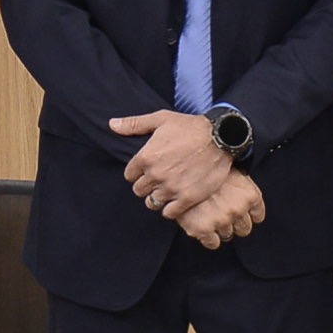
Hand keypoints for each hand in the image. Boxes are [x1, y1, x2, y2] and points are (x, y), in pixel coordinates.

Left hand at [109, 109, 233, 217]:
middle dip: (147, 185)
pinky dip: (170, 209)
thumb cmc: (190, 127)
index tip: (149, 169)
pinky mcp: (187, 198)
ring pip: (152, 203)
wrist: (221, 137)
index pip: (130, 175)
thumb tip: (112, 124)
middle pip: (140, 190)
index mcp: (145, 157)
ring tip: (168, 190)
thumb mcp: (160, 119)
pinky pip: (169, 213)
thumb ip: (134, 124)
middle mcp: (156, 175)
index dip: (138, 172)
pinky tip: (176, 200)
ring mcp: (171, 188)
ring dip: (158, 197)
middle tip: (159, 179)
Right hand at [176, 170, 264, 248]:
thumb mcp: (230, 170)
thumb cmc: (204, 166)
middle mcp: (238, 209)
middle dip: (235, 224)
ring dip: (219, 228)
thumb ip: (240, 187)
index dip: (248, 215)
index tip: (242, 214)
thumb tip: (242, 197)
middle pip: (244, 229)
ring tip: (209, 216)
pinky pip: (212, 243)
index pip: (257, 215)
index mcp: (249, 195)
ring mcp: (222, 220)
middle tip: (222, 214)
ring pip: (228, 235)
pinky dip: (208, 238)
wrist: (180, 169)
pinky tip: (202, 227)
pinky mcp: (204, 229)